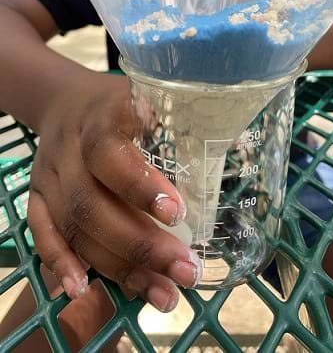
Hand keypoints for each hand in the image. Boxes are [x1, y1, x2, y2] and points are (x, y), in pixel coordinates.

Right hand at [27, 71, 200, 312]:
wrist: (65, 99)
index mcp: (101, 116)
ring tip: (162, 294)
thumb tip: (236, 151)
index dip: (139, 186)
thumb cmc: (120, 104)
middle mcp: (69, 147)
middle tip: (184, 269)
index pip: (109, 152)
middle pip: (91, 202)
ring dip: (116, 266)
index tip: (177, 214)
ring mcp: (49, 173)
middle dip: (139, 244)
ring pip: (74, 225)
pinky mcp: (37, 194)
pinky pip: (41, 232)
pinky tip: (84, 289)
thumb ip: (181, 122)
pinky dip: (61, 263)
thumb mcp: (149, 96)